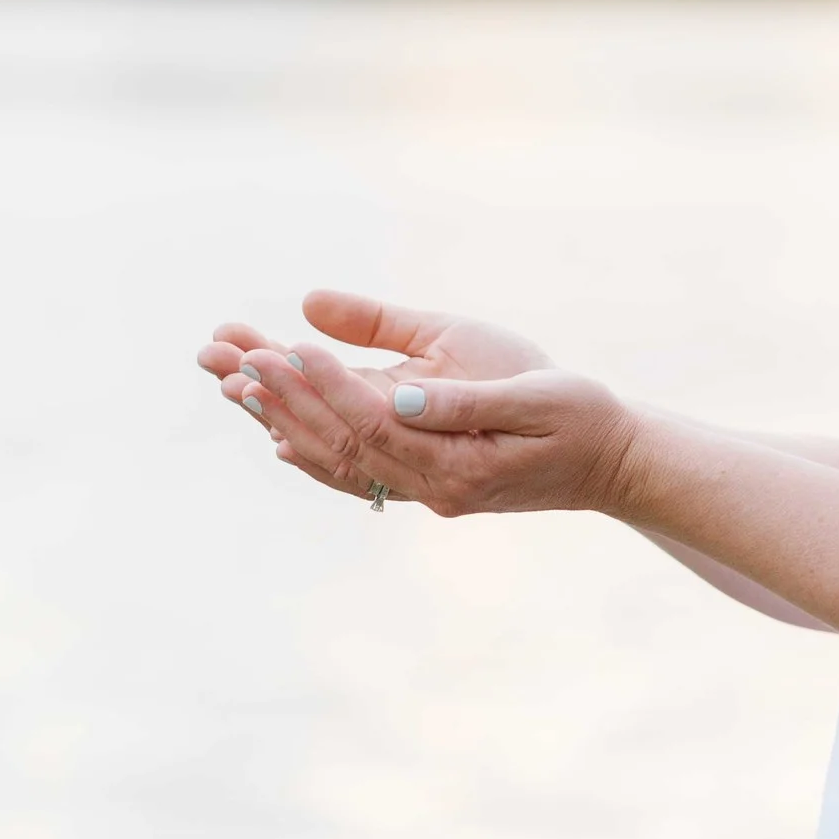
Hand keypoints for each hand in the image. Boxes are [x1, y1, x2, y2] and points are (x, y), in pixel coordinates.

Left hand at [195, 290, 554, 501]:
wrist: (611, 462)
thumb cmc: (578, 413)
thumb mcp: (530, 388)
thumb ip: (461, 396)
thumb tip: (396, 393)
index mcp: (457, 460)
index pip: (371, 419)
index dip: (322, 382)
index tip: (278, 345)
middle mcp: (431, 487)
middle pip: (340, 442)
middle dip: (282, 396)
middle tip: (227, 356)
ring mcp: (426, 494)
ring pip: (339, 461)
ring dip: (285, 421)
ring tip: (233, 385)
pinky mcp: (426, 488)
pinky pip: (357, 476)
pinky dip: (314, 456)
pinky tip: (281, 441)